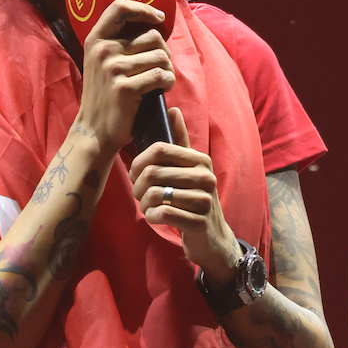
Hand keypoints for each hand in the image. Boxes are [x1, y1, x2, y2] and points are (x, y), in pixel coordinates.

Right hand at [74, 0, 173, 153]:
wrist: (94, 130)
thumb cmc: (104, 94)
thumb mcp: (101, 62)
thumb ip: (119, 42)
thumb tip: (154, 23)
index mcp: (96, 40)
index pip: (120, 8)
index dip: (144, 9)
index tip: (158, 18)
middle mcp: (103, 50)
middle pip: (152, 36)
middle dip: (164, 50)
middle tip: (161, 65)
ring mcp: (113, 69)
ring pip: (160, 56)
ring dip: (168, 68)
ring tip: (161, 78)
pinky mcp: (126, 88)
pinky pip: (161, 75)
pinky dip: (168, 81)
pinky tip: (163, 88)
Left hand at [130, 106, 239, 282]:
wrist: (212, 239)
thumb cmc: (194, 200)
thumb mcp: (189, 169)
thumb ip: (180, 141)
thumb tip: (173, 108)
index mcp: (200, 160)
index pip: (159, 149)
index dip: (139, 161)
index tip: (135, 173)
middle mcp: (205, 177)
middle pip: (153, 172)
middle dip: (139, 186)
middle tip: (139, 195)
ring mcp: (203, 200)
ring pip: (156, 194)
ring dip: (144, 204)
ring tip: (148, 207)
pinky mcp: (198, 222)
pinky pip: (162, 214)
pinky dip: (152, 217)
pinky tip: (156, 219)